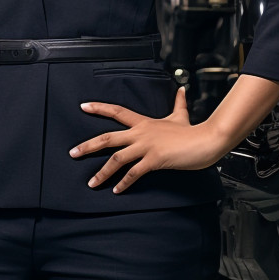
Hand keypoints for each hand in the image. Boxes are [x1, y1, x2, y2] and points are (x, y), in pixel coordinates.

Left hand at [69, 88, 226, 193]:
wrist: (205, 140)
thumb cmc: (192, 131)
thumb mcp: (181, 115)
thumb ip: (178, 102)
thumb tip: (181, 89)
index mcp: (144, 122)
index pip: (117, 111)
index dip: (99, 108)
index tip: (83, 106)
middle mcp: (141, 133)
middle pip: (108, 137)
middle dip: (88, 146)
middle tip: (72, 153)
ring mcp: (147, 146)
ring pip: (117, 158)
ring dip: (102, 172)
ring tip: (92, 183)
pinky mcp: (155, 160)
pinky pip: (134, 172)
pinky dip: (124, 183)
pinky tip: (116, 190)